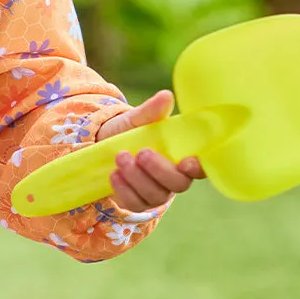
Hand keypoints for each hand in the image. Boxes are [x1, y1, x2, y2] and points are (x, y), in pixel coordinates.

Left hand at [95, 90, 205, 211]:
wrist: (101, 145)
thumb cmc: (128, 132)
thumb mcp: (137, 119)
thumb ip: (151, 111)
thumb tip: (165, 95)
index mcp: (180, 156)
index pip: (199, 167)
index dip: (198, 168)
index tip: (187, 161)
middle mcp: (173, 178)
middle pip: (178, 184)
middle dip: (159, 170)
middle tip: (141, 153)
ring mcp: (156, 192)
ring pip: (155, 195)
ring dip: (137, 177)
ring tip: (120, 157)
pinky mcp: (137, 202)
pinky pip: (135, 203)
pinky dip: (123, 189)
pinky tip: (113, 175)